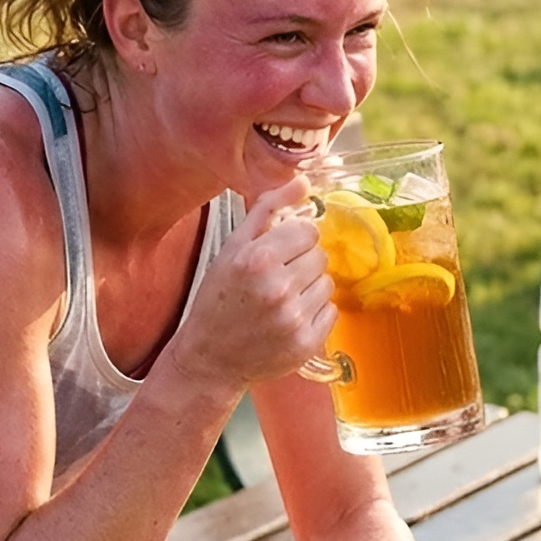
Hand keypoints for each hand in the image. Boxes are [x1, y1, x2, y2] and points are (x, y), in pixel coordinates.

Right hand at [167, 176, 334, 389]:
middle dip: (302, 264)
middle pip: (320, 256)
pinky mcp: (306, 343)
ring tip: (282, 300)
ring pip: (327, 284)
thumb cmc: (218, 299)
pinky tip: (289, 319)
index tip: (279, 253)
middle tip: (277, 279)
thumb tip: (303, 182)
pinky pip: (331, 312)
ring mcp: (294, 318)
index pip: (308, 231)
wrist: (209, 358)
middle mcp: (278, 288)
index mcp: (258, 259)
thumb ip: (267, 209)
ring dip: (309, 288)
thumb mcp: (232, 247)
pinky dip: (315, 313)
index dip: (294, 240)